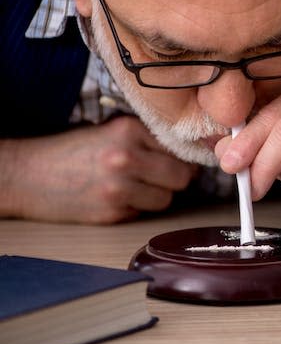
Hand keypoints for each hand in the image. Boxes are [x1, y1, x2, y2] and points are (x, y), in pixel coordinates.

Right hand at [2, 116, 195, 223]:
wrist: (27, 175)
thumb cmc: (72, 150)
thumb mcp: (110, 130)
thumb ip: (147, 138)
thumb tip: (190, 153)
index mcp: (129, 130)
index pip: (181, 148)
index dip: (184, 156)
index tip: (182, 160)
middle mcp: (127, 158)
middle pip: (182, 177)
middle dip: (177, 179)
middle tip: (162, 176)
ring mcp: (119, 188)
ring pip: (167, 199)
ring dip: (158, 195)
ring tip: (136, 186)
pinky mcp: (112, 213)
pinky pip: (143, 212)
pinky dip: (137, 207)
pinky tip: (117, 197)